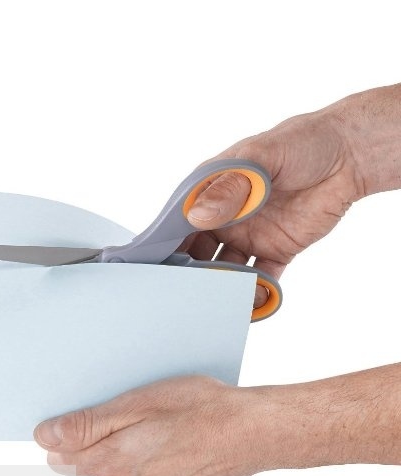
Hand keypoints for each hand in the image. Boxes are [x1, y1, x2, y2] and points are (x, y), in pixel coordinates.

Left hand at [34, 365, 400, 475]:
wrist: (251, 432)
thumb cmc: (199, 409)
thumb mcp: (138, 404)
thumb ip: (87, 426)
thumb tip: (45, 437)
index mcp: (113, 464)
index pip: (61, 454)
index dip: (65, 431)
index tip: (81, 412)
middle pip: (90, 462)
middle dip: (99, 438)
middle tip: (129, 411)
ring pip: (119, 471)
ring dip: (127, 449)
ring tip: (156, 423)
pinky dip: (150, 461)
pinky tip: (171, 441)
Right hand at [182, 84, 400, 303]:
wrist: (349, 156)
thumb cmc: (300, 143)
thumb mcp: (260, 158)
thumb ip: (229, 187)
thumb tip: (197, 216)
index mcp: (210, 192)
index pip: (178, 223)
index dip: (165, 245)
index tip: (155, 267)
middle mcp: (223, 218)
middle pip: (196, 253)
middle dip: (189, 274)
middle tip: (185, 293)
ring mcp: (247, 237)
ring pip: (225, 271)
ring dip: (221, 287)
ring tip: (220, 302)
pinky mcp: (274, 252)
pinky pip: (260, 278)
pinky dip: (256, 293)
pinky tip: (254, 301)